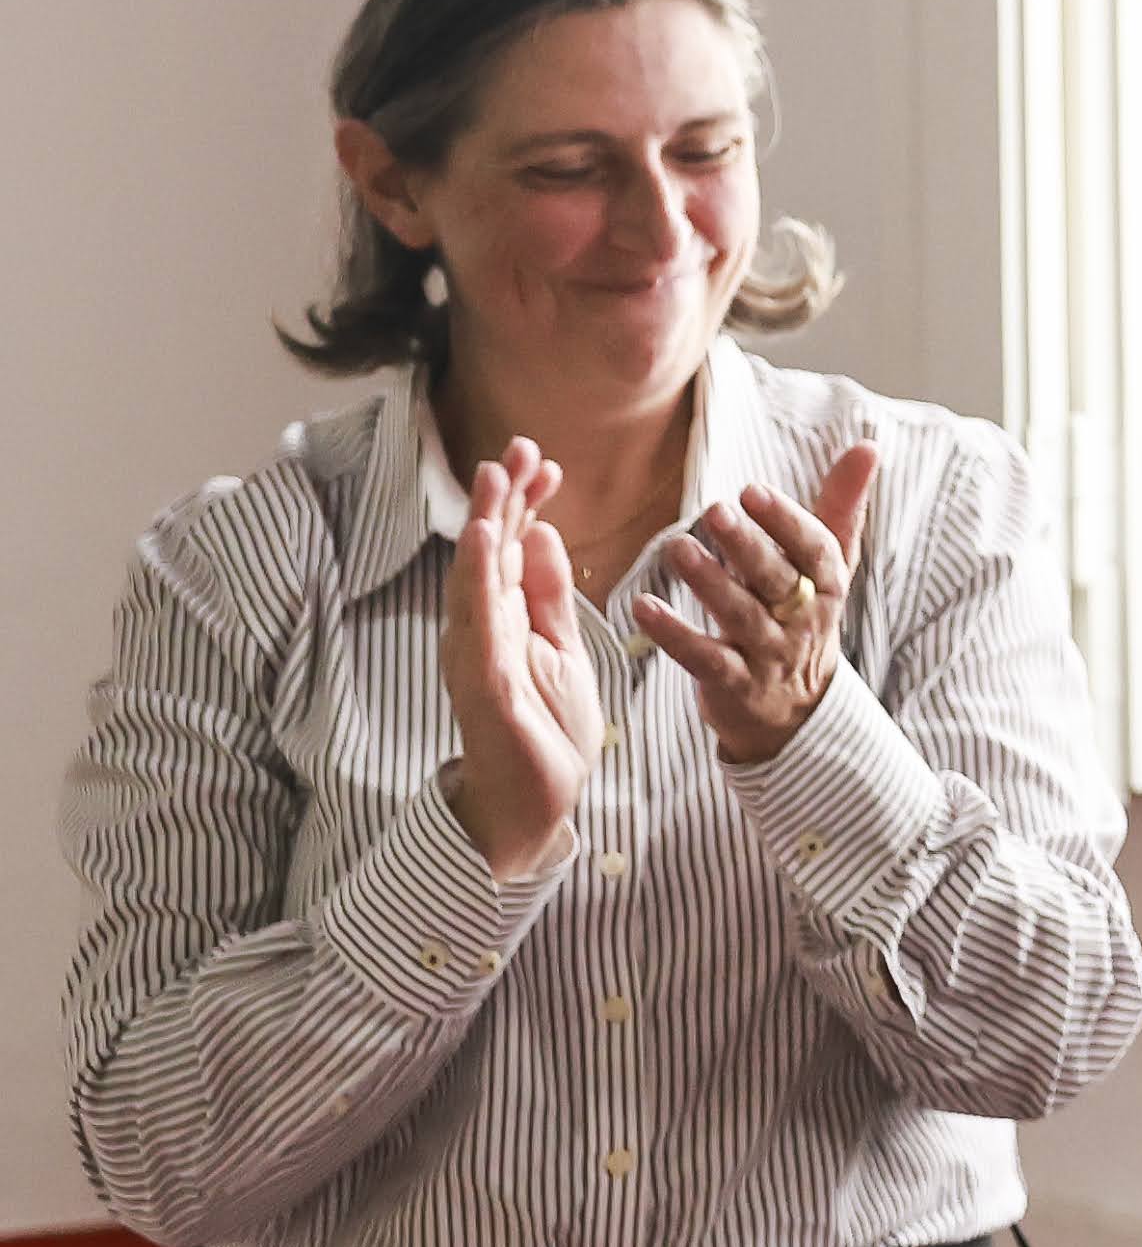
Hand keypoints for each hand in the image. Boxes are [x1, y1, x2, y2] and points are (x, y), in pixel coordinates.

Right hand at [440, 439, 600, 880]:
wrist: (536, 799)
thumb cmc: (545, 727)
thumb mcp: (561, 646)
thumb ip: (548, 594)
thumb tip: (539, 533)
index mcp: (505, 618)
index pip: (510, 548)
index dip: (525, 502)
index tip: (546, 462)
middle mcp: (482, 627)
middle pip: (488, 550)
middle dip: (503, 497)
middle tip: (519, 446)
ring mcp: (478, 652)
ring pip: (476, 575)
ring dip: (485, 522)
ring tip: (496, 474)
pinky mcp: (484, 679)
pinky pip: (479, 621)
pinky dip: (479, 578)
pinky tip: (484, 540)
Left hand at [634, 443, 881, 765]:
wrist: (797, 709)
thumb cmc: (804, 616)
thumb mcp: (829, 564)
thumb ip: (841, 505)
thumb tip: (869, 445)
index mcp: (827, 585)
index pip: (816, 551)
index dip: (787, 522)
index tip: (752, 491)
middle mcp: (803, 620)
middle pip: (777, 580)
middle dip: (748, 546)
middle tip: (715, 510)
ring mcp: (769, 655)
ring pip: (740, 616)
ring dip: (709, 582)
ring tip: (677, 548)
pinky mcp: (735, 686)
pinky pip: (704, 660)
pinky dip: (673, 634)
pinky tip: (643, 607)